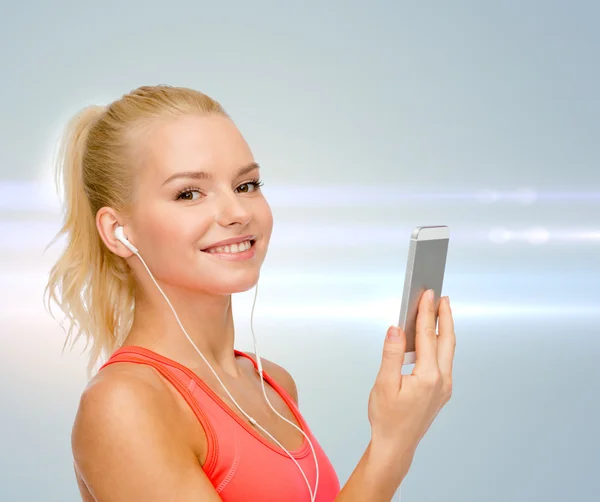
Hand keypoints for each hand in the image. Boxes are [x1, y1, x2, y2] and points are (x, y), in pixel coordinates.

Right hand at [367, 290, 455, 457]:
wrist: (395, 445)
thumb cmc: (387, 418)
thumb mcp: (384, 384)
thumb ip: (392, 354)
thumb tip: (397, 329)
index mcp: (428, 376)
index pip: (427, 336)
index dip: (426, 312)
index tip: (427, 295)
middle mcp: (442, 380)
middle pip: (446, 340)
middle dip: (445, 316)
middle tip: (442, 297)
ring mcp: (444, 386)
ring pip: (448, 350)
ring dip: (444, 329)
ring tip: (440, 312)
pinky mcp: (441, 391)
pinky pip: (444, 361)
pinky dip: (440, 344)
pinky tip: (433, 340)